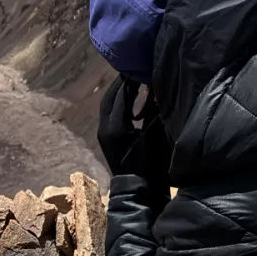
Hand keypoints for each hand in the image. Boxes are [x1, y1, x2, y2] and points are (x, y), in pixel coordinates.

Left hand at [98, 76, 172, 213]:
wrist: (135, 187)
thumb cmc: (148, 163)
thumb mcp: (153, 135)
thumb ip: (151, 111)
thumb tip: (154, 89)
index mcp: (116, 127)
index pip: (121, 95)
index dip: (130, 81)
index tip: (139, 68)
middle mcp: (105, 127)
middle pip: (109, 97)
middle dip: (120, 83)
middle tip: (133, 70)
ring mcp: (102, 132)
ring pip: (106, 104)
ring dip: (117, 92)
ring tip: (131, 80)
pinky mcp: (104, 136)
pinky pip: (108, 112)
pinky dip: (117, 102)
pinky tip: (129, 99)